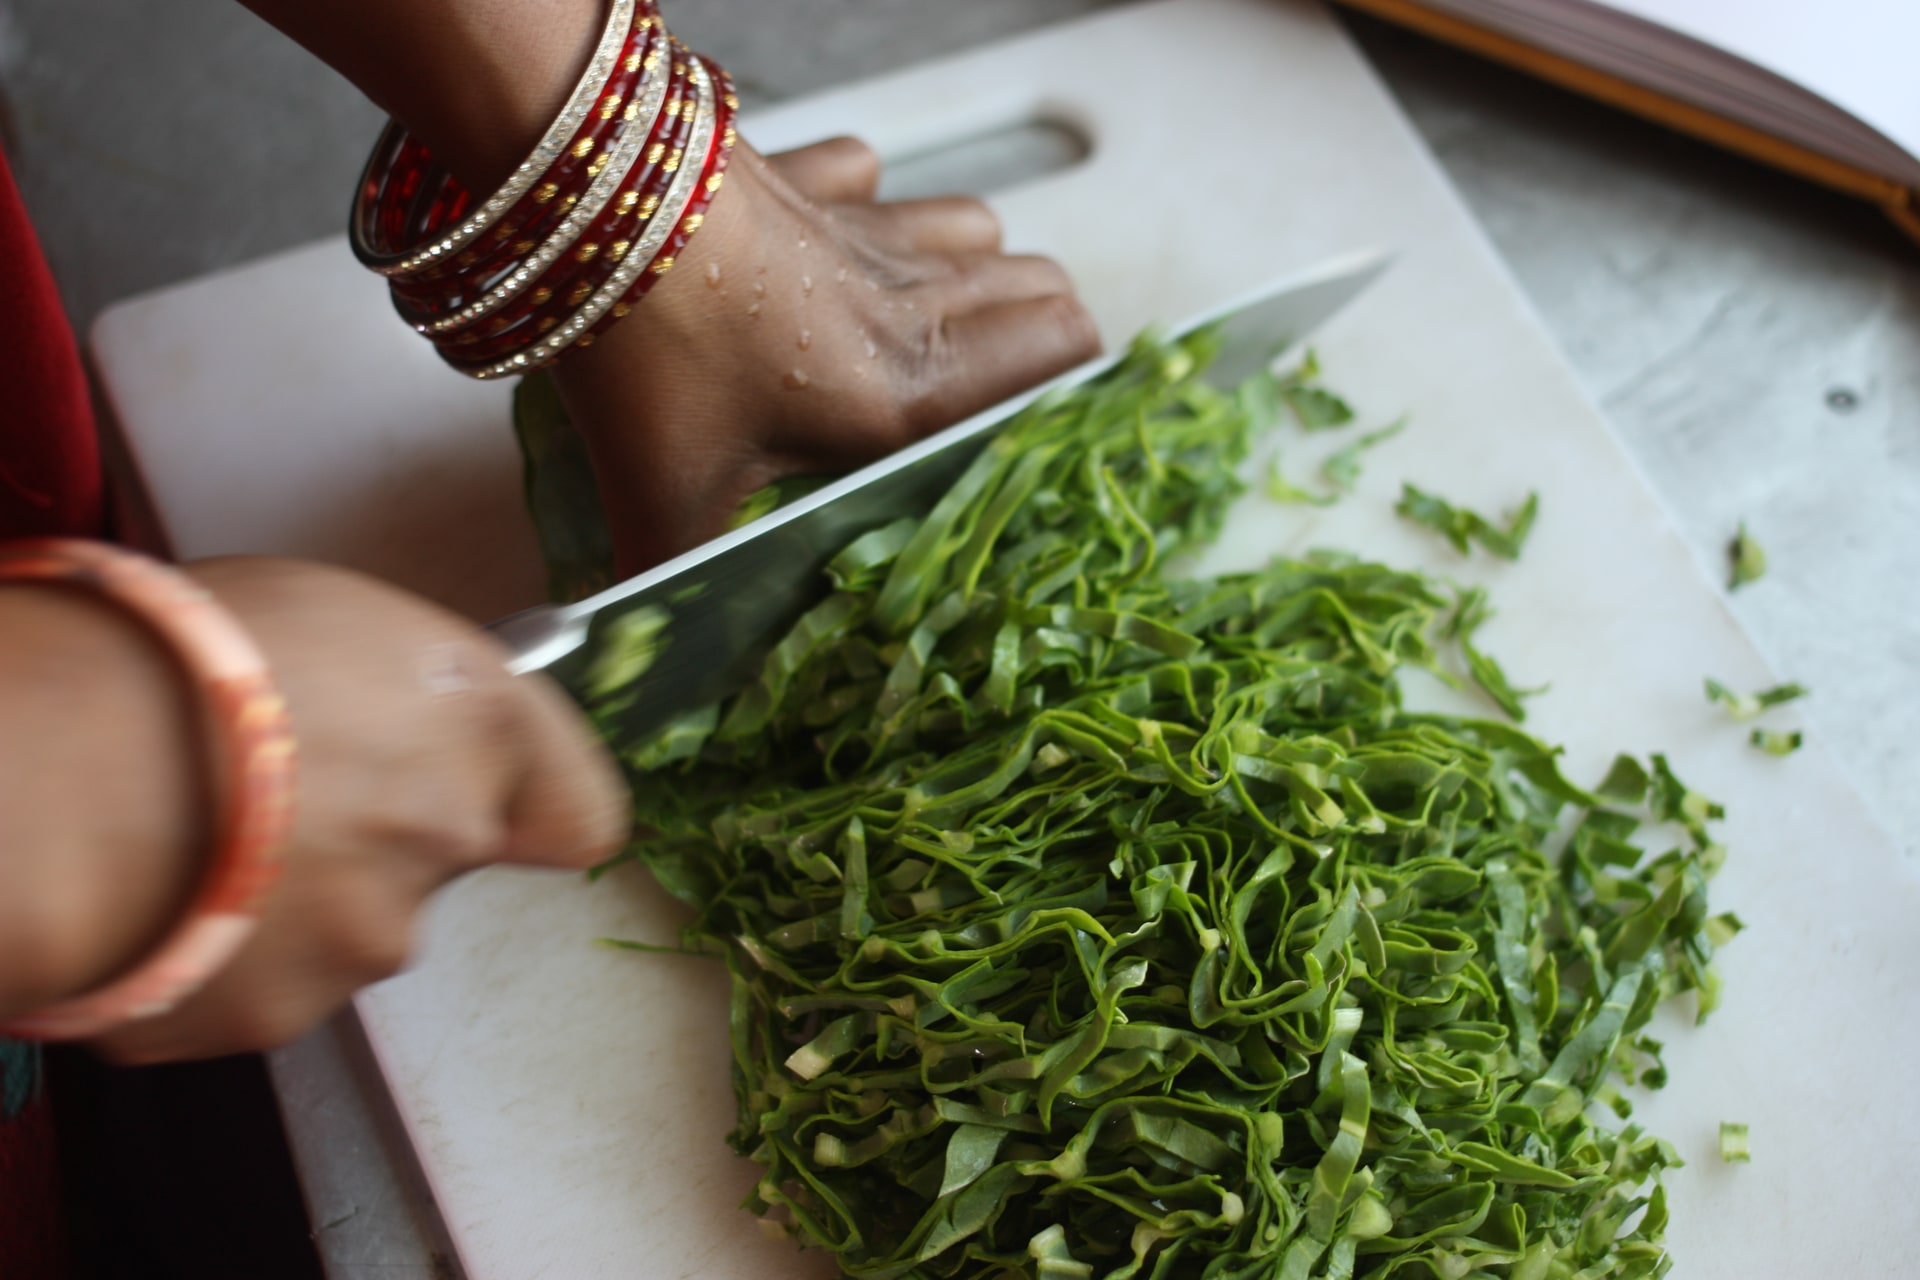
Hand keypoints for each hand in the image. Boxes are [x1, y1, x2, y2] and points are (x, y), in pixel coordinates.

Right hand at [90, 558, 625, 1062]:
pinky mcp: (279, 1015)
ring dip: (298, 897)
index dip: (533, 803)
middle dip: (382, 836)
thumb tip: (406, 719)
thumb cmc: (173, 656)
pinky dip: (224, 953)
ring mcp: (368, 939)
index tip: (477, 787)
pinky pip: (264, 984)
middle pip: (447, 859)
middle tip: (279, 792)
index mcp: (479, 724)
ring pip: (355, 928)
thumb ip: (406, 691)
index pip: (582, 812)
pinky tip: (161, 894)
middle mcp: (448, 840)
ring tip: (195, 838)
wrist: (45, 779)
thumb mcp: (325, 613)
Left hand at [554, 137, 1102, 571]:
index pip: (1064, 354)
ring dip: (969, 267)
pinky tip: (826, 244)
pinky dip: (868, 201)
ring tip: (920, 324)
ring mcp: (863, 223)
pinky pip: (874, 174)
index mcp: (906, 386)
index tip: (1054, 431)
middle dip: (1034, 336)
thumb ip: (672, 580)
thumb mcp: (664, 491)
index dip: (1077, 387)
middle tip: (985, 393)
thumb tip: (652, 666)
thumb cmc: (647, 350)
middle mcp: (909, 297)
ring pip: (976, 227)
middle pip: (1041, 286)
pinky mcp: (808, 172)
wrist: (582, 197)